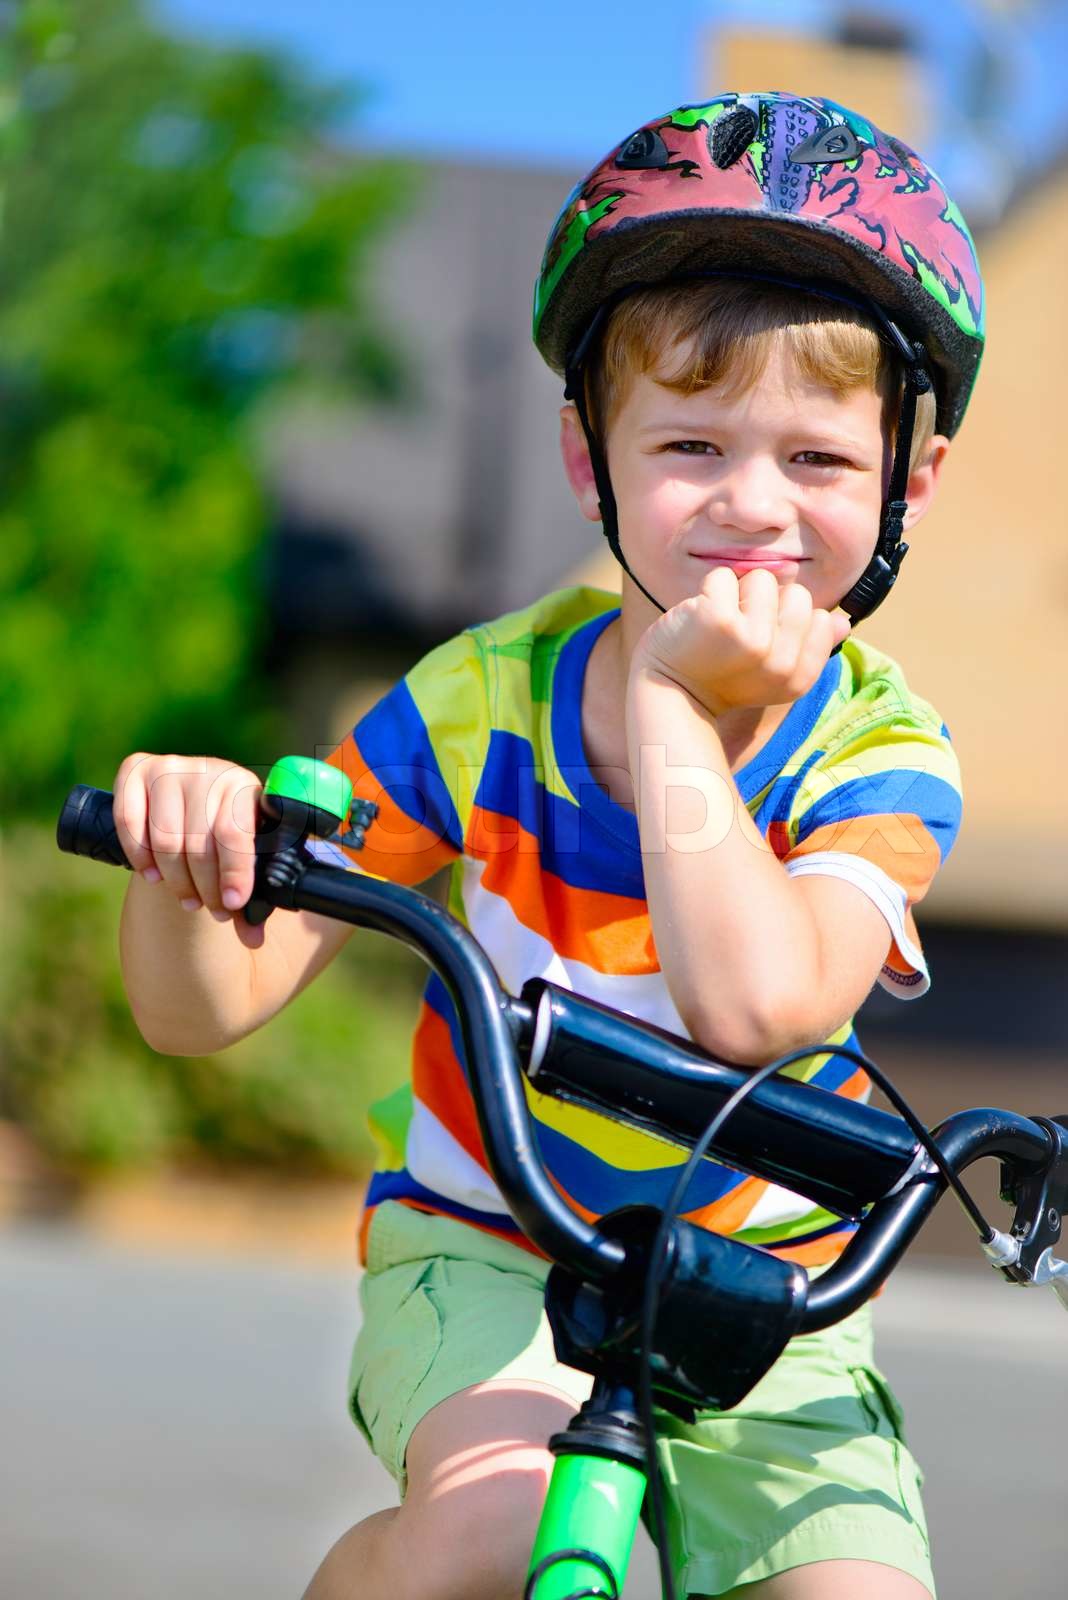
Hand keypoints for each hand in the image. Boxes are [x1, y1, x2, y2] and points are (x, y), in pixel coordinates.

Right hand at [113, 753, 263, 920]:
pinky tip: (153, 875)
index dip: (233, 873)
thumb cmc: (224, 838)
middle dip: (205, 886)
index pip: (235, 833)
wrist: (194, 805)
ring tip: (187, 898)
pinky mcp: (135, 769)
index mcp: (243, 786)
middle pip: (199, 842)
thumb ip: (251, 900)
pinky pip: (129, 820)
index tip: (232, 905)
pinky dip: (139, 855)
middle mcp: (208, 769)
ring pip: (165, 838)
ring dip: (175, 878)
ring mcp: (170, 767)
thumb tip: (253, 938)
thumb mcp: (243, 860)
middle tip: (210, 909)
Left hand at [632, 567, 850, 715]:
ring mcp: (752, 641)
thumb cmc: (721, 675)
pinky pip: (724, 576)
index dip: (785, 619)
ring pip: (763, 579)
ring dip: (737, 593)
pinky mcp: (720, 620)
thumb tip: (842, 622)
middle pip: (797, 594)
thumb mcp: (773, 672)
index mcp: (799, 678)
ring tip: (717, 624)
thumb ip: (810, 646)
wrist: (669, 692)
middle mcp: (781, 664)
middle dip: (766, 602)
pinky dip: (708, 589)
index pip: (818, 617)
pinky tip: (698, 619)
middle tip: (736, 632)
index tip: (758, 644)